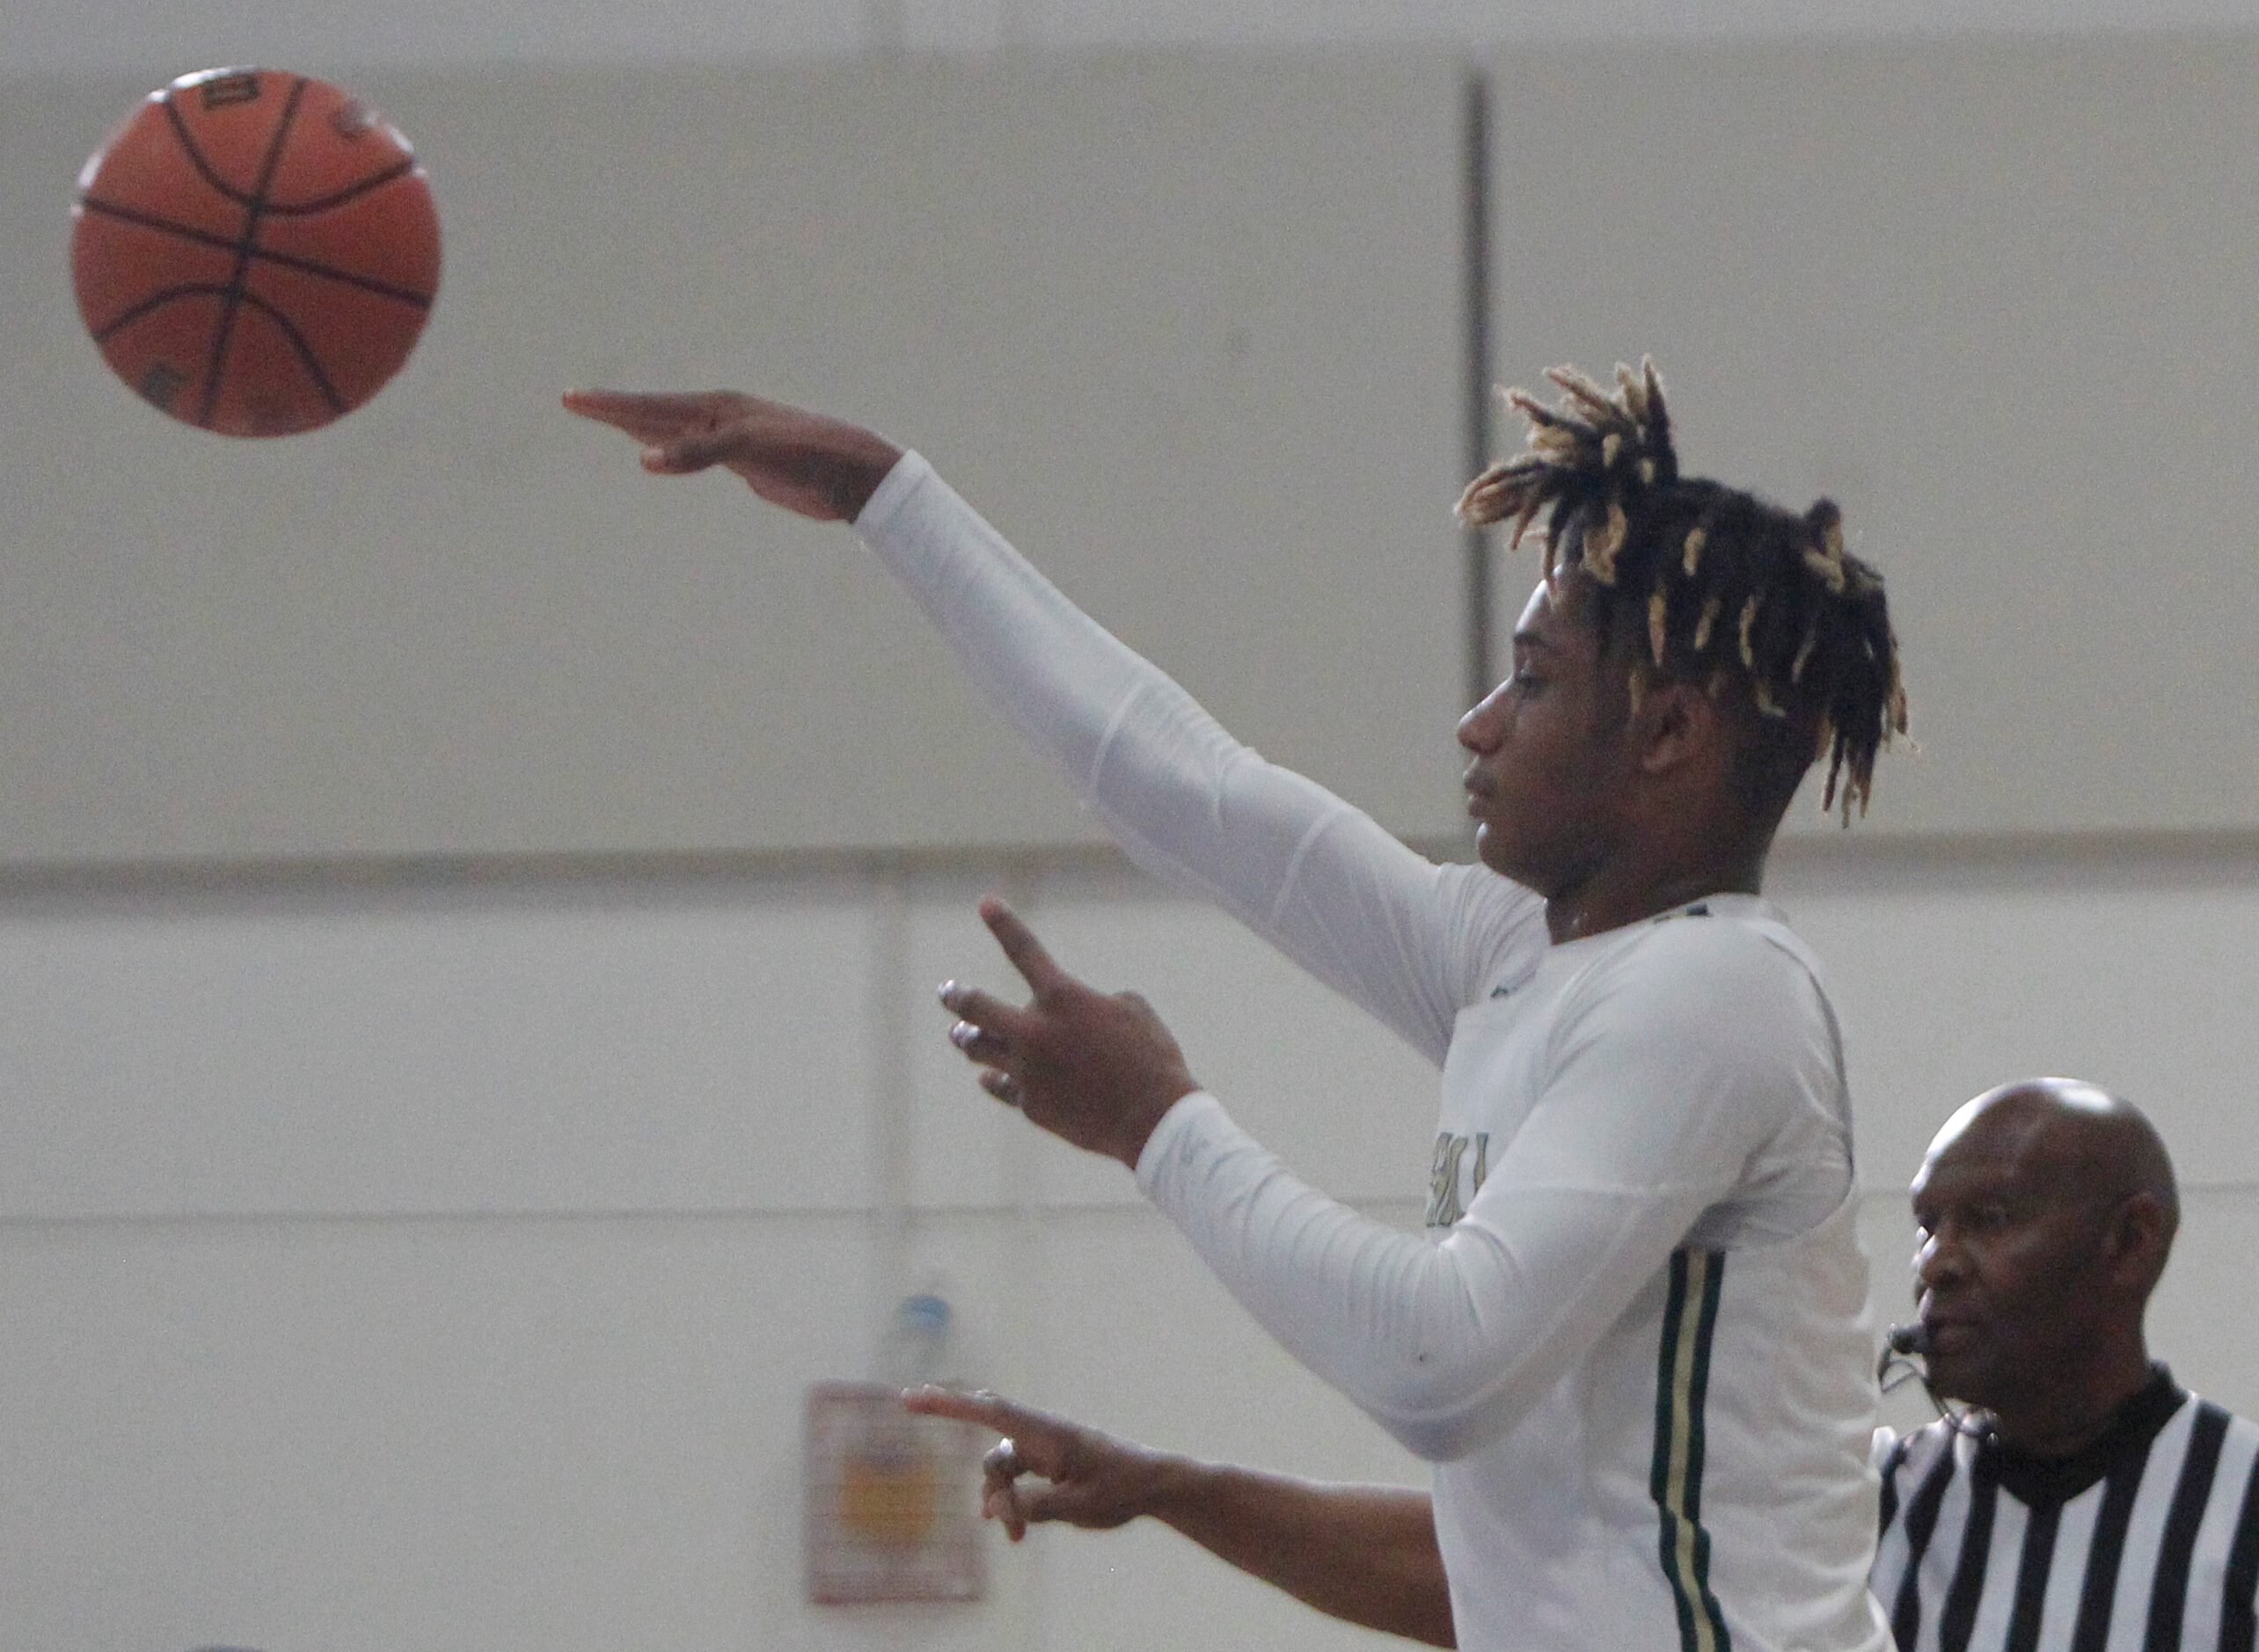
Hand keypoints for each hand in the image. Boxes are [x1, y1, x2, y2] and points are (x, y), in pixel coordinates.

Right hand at [561, 388, 903, 520]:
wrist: (852, 475)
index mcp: (717, 408)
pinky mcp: (746, 464)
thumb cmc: (805, 454)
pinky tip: (661, 456)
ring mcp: (731, 440)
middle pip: (654, 413)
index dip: (609, 405)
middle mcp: (720, 418)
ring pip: (673, 431)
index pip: (649, 405)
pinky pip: (694, 454)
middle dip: (614, 410)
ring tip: (610, 421)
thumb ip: (696, 452)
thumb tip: (643, 460)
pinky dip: (669, 452)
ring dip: (639, 427)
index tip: (571, 399)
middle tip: (574, 401)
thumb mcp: (748, 449)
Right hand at [902, 1386, 1166, 1540]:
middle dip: (950, 1413)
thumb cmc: (1119, 1488)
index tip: (916, 1396)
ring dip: (999, 1499)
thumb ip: (1034, 1505)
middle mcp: (1039, 1434)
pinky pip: (1015, 1479)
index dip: (950, 1405)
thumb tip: (991, 1506)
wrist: (1150, 1485)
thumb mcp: (1079, 1505)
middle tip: (909, 1401)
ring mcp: (1042, 1448)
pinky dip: (1011, 1502)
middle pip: (985, 1426)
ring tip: (1015, 1538)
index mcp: (1046, 1433)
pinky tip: (1016, 1534)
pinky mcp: (1047, 1463)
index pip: (990, 1412)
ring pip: (1000, 1467)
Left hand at [940, 898, 1199, 1168]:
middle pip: (976, 1008)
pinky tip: (991, 1077)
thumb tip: (1068, 1024)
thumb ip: (1090, 1005)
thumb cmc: (1151, 1058)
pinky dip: (998, 1079)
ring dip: (967, 1038)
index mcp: (1062, 998)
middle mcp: (1035, 1032)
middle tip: (946, 991)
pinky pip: (1004, 1087)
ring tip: (960, 1034)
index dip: (1003, 923)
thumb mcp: (1131, 1012)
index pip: (1025, 951)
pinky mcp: (1031, 1106)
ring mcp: (1027, 1071)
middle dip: (956, 996)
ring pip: (980, 1050)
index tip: (985, 903)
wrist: (1152, 1119)